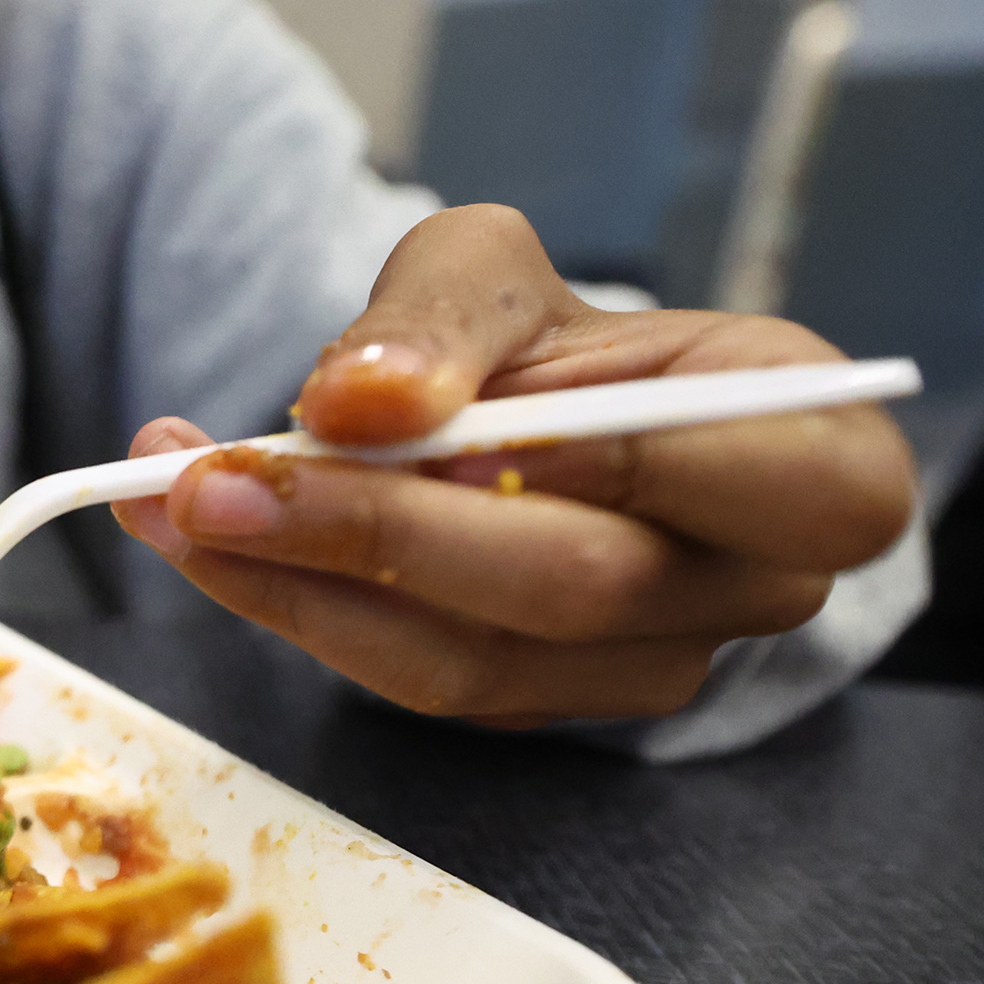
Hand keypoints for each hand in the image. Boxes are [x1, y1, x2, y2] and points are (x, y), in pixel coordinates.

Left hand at [114, 206, 918, 728]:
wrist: (520, 426)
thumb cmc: (541, 343)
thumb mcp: (490, 271)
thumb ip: (437, 317)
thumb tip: (362, 406)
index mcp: (814, 449)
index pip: (752, 475)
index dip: (599, 456)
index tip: (428, 424)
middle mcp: (758, 582)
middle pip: (579, 585)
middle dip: (382, 531)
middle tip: (216, 479)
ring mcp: (651, 667)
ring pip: (473, 661)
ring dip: (298, 584)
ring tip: (170, 497)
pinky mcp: (542, 711)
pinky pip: (413, 684)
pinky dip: (293, 611)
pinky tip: (201, 536)